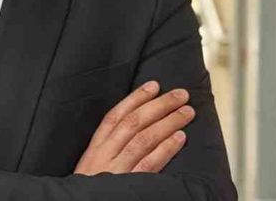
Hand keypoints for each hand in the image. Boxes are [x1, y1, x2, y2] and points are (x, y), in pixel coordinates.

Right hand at [74, 81, 193, 174]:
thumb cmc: (89, 190)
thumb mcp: (91, 167)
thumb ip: (108, 148)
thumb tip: (135, 127)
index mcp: (94, 149)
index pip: (115, 116)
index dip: (135, 99)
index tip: (153, 85)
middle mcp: (104, 156)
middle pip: (133, 123)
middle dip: (159, 105)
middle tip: (180, 94)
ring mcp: (116, 171)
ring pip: (144, 139)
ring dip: (168, 122)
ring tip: (186, 112)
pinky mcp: (129, 186)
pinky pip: (150, 164)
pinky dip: (166, 149)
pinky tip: (180, 138)